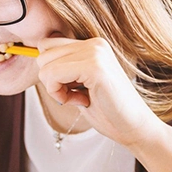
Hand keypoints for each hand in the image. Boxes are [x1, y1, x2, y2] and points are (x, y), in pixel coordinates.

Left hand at [36, 37, 163, 148]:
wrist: (134, 128)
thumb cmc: (107, 111)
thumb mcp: (80, 84)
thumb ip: (64, 68)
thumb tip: (37, 58)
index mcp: (92, 45)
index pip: (47, 45)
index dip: (51, 71)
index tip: (71, 88)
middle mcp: (94, 43)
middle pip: (43, 53)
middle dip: (51, 80)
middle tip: (75, 95)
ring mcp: (95, 52)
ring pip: (45, 65)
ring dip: (55, 88)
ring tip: (80, 98)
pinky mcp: (94, 67)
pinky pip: (53, 75)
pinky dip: (59, 94)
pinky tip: (81, 101)